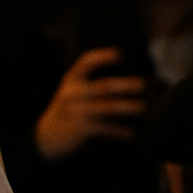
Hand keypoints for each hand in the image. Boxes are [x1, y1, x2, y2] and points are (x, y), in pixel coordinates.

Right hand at [34, 47, 147, 161]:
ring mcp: (76, 111)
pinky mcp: (80, 128)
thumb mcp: (71, 93)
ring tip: (144, 108)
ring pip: (108, 107)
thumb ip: (88, 85)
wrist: (46, 138)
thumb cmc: (66, 113)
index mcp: (70, 80)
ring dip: (128, 107)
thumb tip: (124, 81)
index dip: (102, 57)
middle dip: (127, 85)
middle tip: (146, 84)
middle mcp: (72, 93)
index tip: (121, 54)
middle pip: (104, 86)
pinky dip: (120, 131)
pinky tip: (132, 134)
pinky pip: (106, 128)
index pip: (85, 62)